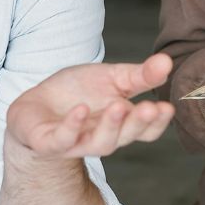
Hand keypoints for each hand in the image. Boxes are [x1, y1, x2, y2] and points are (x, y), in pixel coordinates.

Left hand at [5, 53, 175, 160]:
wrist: (36, 104)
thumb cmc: (78, 92)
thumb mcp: (111, 77)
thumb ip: (139, 75)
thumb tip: (167, 61)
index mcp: (121, 124)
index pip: (146, 130)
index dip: (158, 122)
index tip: (167, 106)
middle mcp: (102, 137)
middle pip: (126, 136)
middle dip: (139, 123)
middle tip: (150, 107)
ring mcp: (77, 142)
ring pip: (100, 144)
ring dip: (111, 126)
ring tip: (119, 105)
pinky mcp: (49, 143)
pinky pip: (62, 140)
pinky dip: (73, 127)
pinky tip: (81, 109)